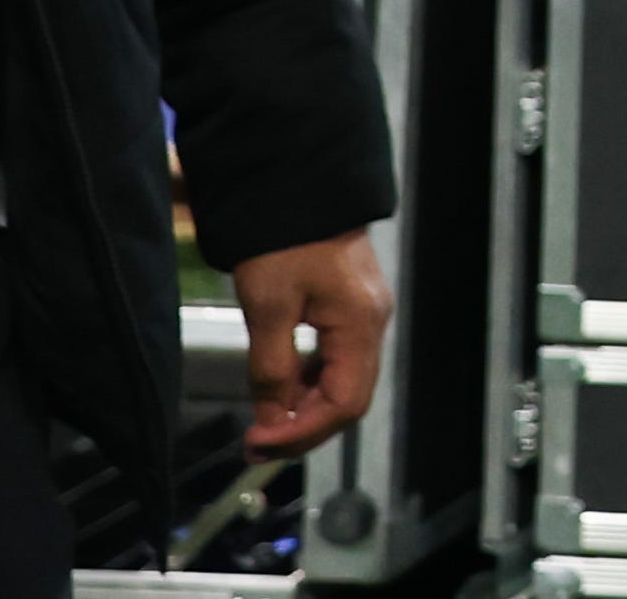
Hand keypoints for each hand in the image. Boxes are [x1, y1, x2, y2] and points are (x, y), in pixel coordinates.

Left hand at [228, 226, 389, 453]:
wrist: (298, 181)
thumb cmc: (284, 240)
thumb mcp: (269, 306)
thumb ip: (272, 368)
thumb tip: (271, 420)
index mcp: (360, 325)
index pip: (345, 403)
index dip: (304, 433)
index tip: (260, 443)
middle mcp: (372, 323)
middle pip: (348, 398)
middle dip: (303, 428)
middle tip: (255, 445)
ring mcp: (364, 313)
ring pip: (341, 380)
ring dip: (303, 408)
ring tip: (262, 423)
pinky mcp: (350, 304)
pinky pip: (335, 358)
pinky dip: (307, 382)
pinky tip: (279, 387)